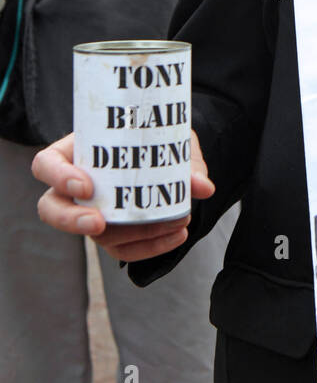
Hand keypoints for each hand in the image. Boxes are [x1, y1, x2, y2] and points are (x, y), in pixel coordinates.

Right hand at [31, 129, 213, 261]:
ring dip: (130, 234)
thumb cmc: (156, 134)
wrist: (167, 149)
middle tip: (100, 223)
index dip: (58, 177)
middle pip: (51, 209)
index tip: (86, 186)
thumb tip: (203, 187)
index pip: (47, 164)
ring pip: (91, 235)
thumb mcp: (170, 135)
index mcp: (76, 150)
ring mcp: (90, 211)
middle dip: (71, 220)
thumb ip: (185, 158)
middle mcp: (75, 185)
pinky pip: (121, 248)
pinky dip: (149, 246)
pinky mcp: (112, 232)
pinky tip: (176, 236)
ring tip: (171, 224)